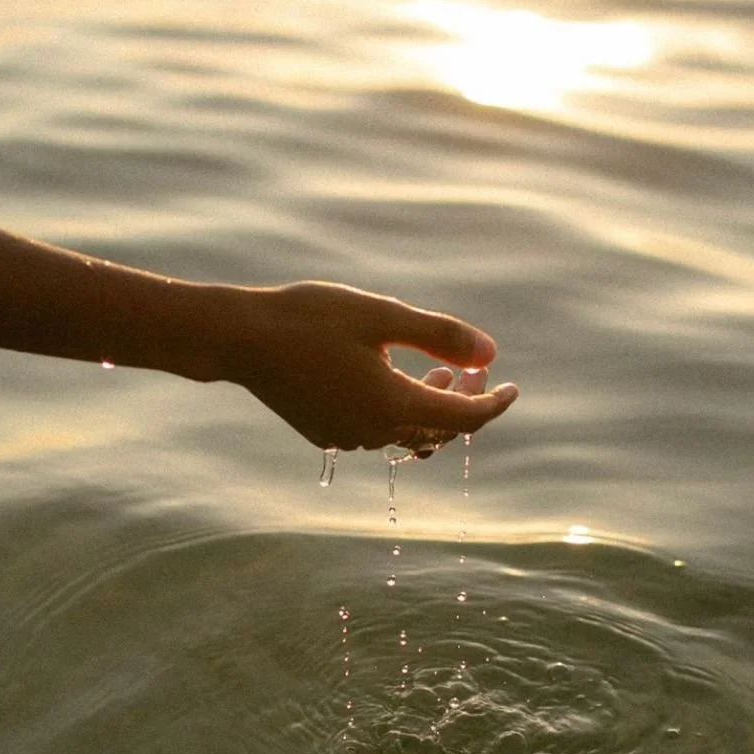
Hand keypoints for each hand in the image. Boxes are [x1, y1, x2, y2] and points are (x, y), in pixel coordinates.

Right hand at [223, 281, 518, 450]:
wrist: (240, 338)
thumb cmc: (311, 318)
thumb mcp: (382, 316)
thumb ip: (439, 336)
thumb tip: (490, 353)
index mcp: (393, 406)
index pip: (464, 419)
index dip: (494, 404)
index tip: (513, 387)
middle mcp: (373, 433)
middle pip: (438, 431)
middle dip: (463, 403)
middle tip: (470, 367)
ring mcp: (346, 437)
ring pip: (406, 433)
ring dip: (429, 406)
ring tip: (435, 370)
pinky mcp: (324, 432)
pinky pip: (375, 430)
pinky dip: (397, 409)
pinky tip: (388, 376)